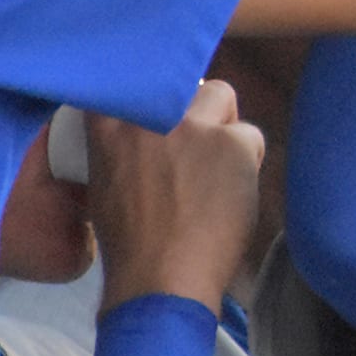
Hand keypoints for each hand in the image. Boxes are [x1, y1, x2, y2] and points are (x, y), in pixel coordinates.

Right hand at [85, 81, 265, 316]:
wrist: (161, 277)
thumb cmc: (131, 243)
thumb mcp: (104, 183)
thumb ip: (122, 146)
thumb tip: (148, 130)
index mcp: (111, 125)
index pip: (132, 78)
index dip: (152, 86)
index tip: (160, 100)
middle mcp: (151, 115)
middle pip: (183, 81)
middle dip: (193, 104)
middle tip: (197, 137)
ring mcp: (192, 126)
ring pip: (221, 93)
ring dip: (222, 121)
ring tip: (218, 162)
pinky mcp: (231, 143)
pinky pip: (251, 134)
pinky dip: (247, 159)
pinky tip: (234, 189)